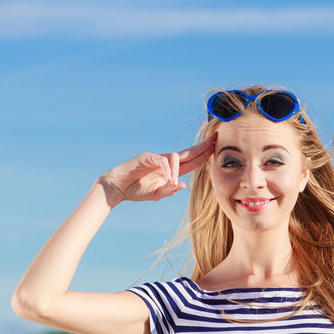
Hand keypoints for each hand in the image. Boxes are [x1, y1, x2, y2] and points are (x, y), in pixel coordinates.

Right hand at [97, 134, 216, 205]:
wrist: (118, 188)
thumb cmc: (136, 190)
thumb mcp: (156, 195)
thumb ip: (169, 190)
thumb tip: (182, 185)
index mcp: (170, 171)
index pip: (190, 161)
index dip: (203, 156)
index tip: (214, 149)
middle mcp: (165, 161)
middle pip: (188, 152)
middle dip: (202, 147)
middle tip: (215, 138)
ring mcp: (156, 158)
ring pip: (174, 157)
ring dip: (177, 170)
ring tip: (172, 182)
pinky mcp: (146, 157)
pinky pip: (162, 161)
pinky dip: (167, 170)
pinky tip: (167, 179)